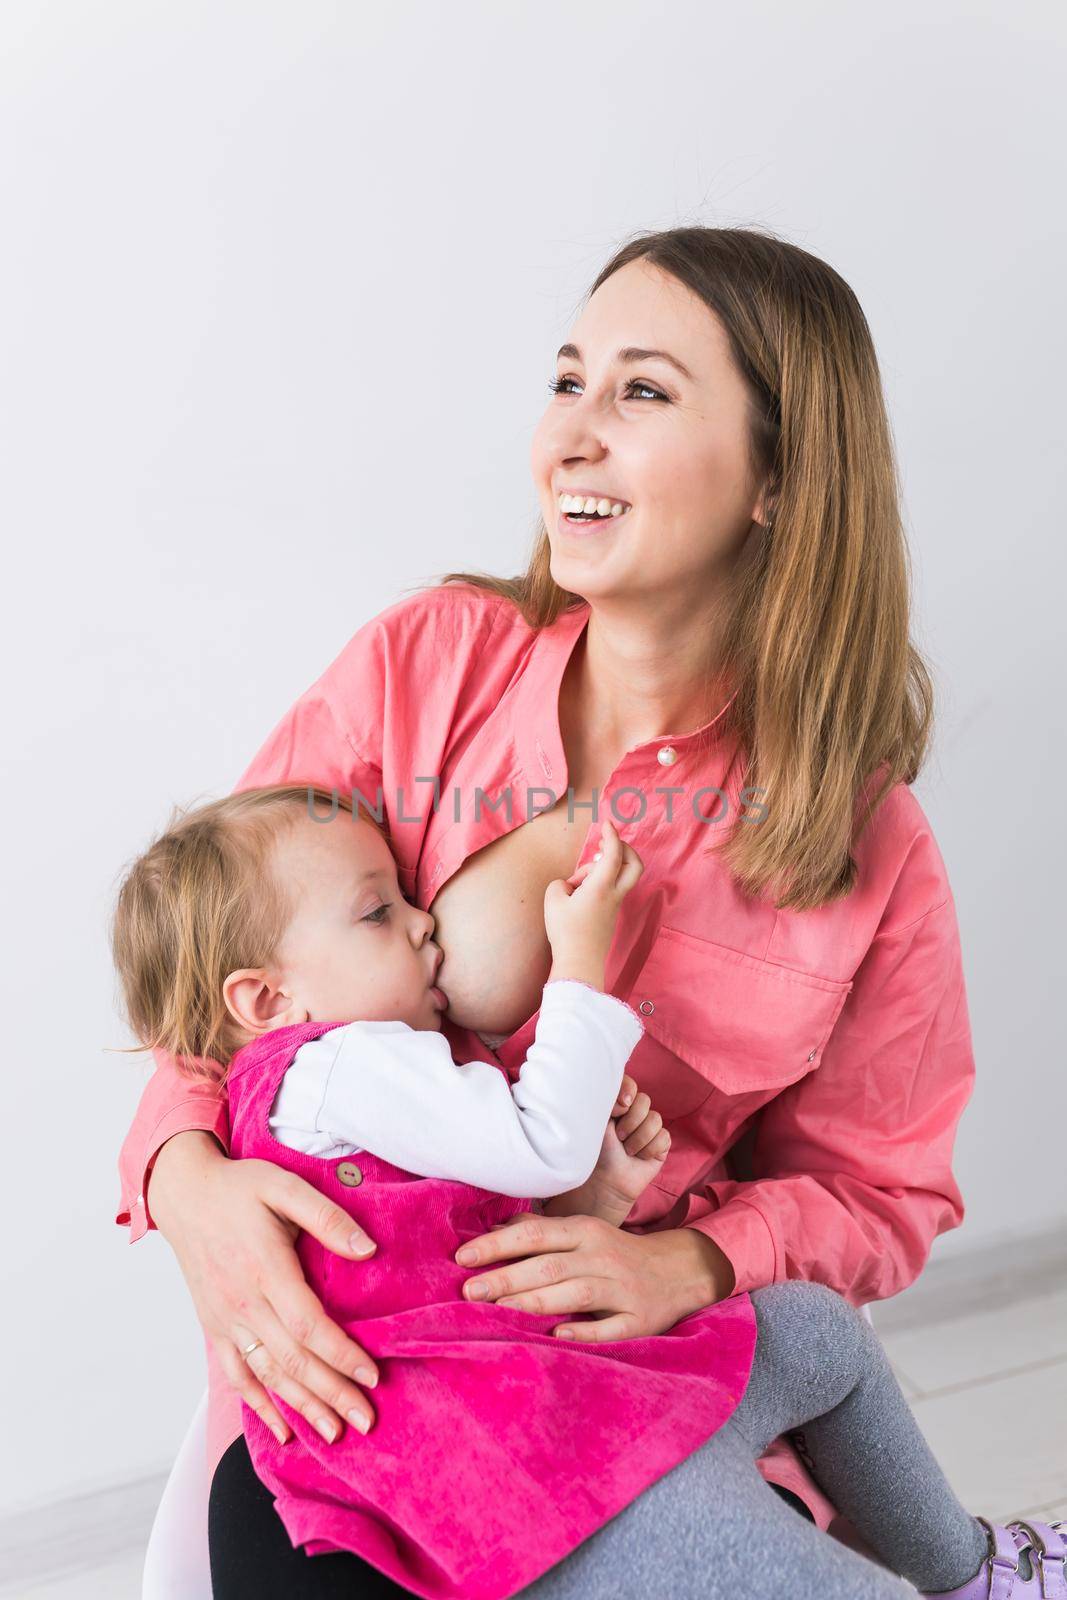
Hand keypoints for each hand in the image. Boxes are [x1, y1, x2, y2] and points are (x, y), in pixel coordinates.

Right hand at [148, 1131, 380, 1443]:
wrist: (184, 1194)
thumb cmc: (240, 1188)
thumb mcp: (285, 1186)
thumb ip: (327, 1217)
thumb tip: (368, 1250)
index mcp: (266, 1268)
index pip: (310, 1326)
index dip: (343, 1355)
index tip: (374, 1376)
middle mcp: (243, 1303)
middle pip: (293, 1360)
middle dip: (332, 1394)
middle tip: (367, 1421)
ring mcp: (225, 1320)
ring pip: (267, 1376)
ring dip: (302, 1408)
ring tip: (334, 1434)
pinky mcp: (214, 1328)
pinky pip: (237, 1375)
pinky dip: (259, 1406)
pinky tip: (283, 1430)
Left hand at [453, 1212, 734, 1341]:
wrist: (677, 1270)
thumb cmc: (614, 1251)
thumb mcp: (582, 1232)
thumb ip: (540, 1232)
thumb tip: (492, 1232)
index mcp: (585, 1231)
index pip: (535, 1233)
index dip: (498, 1245)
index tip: (462, 1257)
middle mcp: (602, 1256)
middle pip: (549, 1265)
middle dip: (506, 1277)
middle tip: (468, 1291)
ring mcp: (622, 1288)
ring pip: (576, 1293)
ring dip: (535, 1302)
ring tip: (498, 1311)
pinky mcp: (639, 1319)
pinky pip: (609, 1328)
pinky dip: (584, 1331)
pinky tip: (557, 1335)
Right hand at [543, 819, 643, 977]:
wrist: (579, 963)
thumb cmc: (566, 932)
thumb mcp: (553, 900)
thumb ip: (562, 883)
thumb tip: (572, 886)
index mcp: (602, 887)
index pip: (614, 854)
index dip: (611, 835)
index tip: (606, 823)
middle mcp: (614, 895)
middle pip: (634, 864)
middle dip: (623, 848)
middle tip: (604, 845)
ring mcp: (615, 906)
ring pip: (618, 877)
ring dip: (599, 870)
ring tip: (573, 883)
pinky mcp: (610, 915)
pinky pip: (609, 890)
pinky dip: (597, 883)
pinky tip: (578, 892)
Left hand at [544, 1075, 670, 1226]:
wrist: (607, 1180)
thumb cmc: (598, 1152)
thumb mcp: (597, 1122)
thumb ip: (609, 1103)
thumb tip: (626, 1099)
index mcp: (618, 1104)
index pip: (630, 1085)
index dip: (628, 1092)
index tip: (620, 1106)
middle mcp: (635, 1112)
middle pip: (644, 1100)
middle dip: (631, 1121)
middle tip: (619, 1137)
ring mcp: (650, 1127)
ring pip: (655, 1119)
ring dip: (638, 1139)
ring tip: (627, 1150)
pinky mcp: (661, 1143)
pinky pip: (664, 1136)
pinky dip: (649, 1149)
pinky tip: (640, 1157)